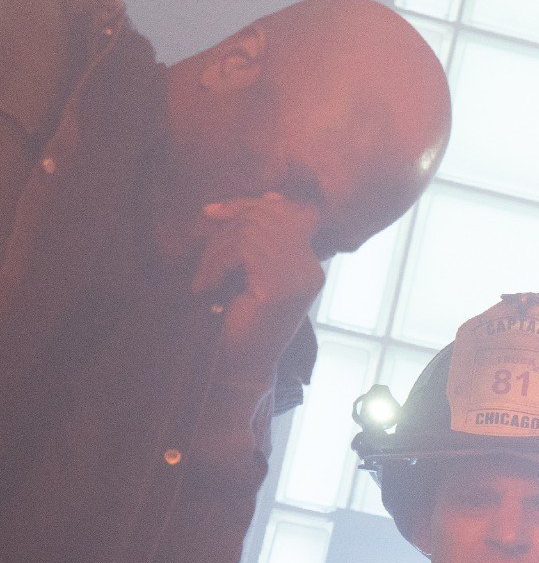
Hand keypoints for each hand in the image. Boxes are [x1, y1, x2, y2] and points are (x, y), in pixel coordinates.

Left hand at [192, 192, 324, 388]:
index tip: (212, 212)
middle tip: (206, 258)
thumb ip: (261, 239)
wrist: (238, 367)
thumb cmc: (239, 320)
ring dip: (215, 252)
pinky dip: (214, 264)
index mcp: (310, 265)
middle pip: (267, 215)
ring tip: (205, 280)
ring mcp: (299, 278)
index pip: (290, 211)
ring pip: (249, 231)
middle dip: (226, 227)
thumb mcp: (253, 271)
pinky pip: (241, 249)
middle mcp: (311, 270)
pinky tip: (206, 289)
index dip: (250, 203)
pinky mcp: (279, 288)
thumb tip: (272, 195)